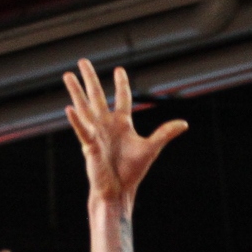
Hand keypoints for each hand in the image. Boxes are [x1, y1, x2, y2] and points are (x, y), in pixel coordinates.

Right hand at [63, 59, 186, 206]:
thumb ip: (164, 133)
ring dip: (76, 91)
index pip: (122, 98)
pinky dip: (76, 120)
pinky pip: (82, 130)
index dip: (121, 84)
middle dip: (90, 79)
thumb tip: (184, 124)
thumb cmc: (131, 172)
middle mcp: (106, 125)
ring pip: (84, 107)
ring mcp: (96, 134)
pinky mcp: (89, 145)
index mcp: (121, 124)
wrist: (119, 191)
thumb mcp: (151, 148)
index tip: (119, 69)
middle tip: (83, 61)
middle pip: (97, 96)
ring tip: (67, 75)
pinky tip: (68, 108)